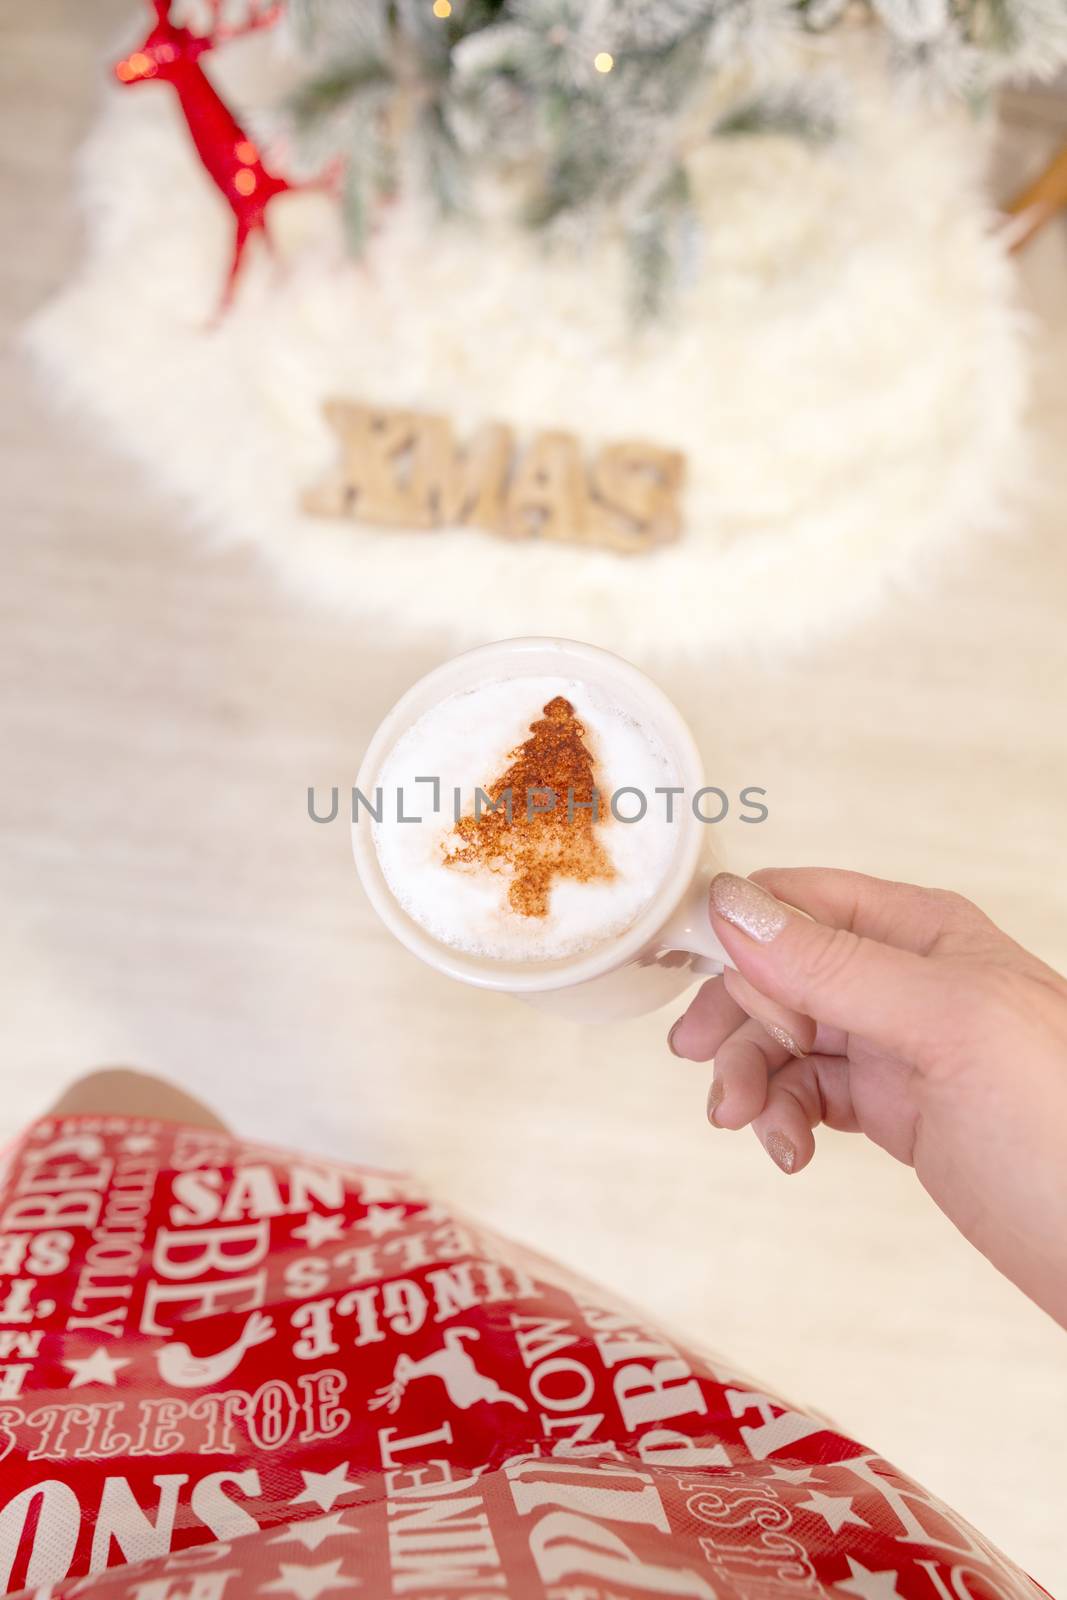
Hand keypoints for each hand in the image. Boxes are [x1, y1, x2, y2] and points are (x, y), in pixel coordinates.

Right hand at [668, 869, 1066, 1328]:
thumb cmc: (1063, 1132)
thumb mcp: (946, 1026)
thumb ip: (836, 966)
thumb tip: (734, 908)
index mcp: (922, 932)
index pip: (797, 900)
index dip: (738, 936)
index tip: (690, 983)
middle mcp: (905, 979)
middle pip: (778, 972)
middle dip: (737, 1019)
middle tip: (708, 1071)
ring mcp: (899, 1046)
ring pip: (785, 1038)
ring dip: (752, 1078)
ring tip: (751, 1127)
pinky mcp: (896, 1109)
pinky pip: (809, 1093)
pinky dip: (784, 1119)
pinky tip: (792, 1152)